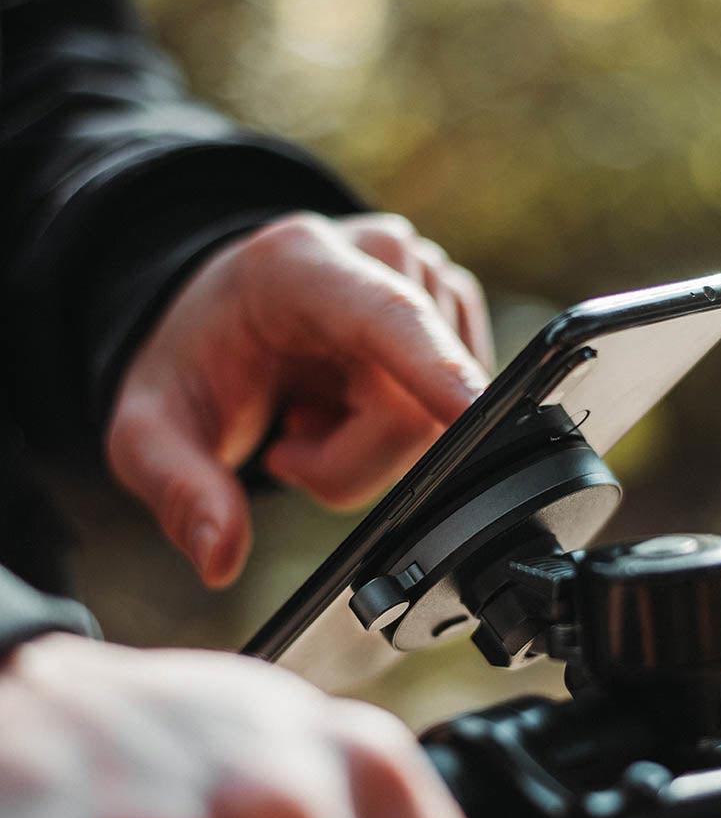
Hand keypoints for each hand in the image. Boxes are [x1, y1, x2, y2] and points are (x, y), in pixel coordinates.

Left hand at [106, 213, 493, 586]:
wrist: (222, 320)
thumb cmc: (193, 365)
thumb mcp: (150, 430)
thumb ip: (179, 489)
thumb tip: (219, 558)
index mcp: (299, 266)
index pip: (386, 319)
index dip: (435, 369)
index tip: (473, 411)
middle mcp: (379, 258)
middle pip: (412, 406)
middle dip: (350, 463)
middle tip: (288, 448)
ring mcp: (426, 282)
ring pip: (440, 420)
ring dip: (371, 451)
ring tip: (313, 416)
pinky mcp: (453, 311)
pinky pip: (451, 412)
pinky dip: (396, 437)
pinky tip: (349, 405)